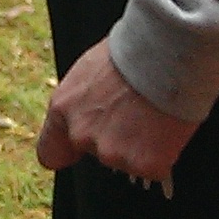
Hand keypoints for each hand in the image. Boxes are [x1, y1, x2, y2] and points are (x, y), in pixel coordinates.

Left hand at [36, 41, 197, 188]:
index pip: (50, 152)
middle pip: (96, 152)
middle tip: (136, 116)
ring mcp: (112, 153)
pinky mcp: (144, 164)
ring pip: (127, 161)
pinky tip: (167, 128)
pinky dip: (164, 154)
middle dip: (115, 140)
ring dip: (141, 146)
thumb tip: (97, 107)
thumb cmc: (133, 50)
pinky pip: (155, 168)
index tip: (78, 152)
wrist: (166, 53)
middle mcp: (81, 134)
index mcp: (63, 108)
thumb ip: (84, 100)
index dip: (67, 153)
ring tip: (154, 115)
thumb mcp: (92, 69)